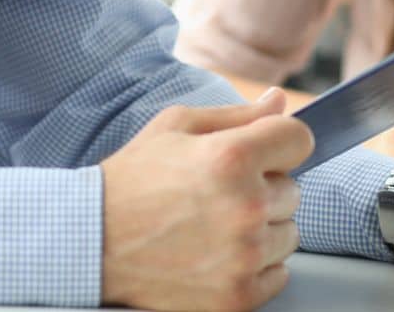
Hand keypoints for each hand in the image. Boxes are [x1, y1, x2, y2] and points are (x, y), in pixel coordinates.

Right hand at [100, 88, 311, 311]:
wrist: (93, 241)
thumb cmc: (134, 178)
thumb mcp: (177, 126)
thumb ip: (238, 114)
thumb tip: (279, 101)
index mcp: (233, 157)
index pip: (300, 139)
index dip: (279, 142)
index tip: (259, 153)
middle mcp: (245, 207)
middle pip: (294, 189)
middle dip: (264, 186)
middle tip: (217, 192)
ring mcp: (245, 257)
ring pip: (289, 233)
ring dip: (262, 228)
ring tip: (215, 224)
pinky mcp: (238, 296)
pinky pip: (279, 274)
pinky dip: (255, 265)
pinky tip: (217, 253)